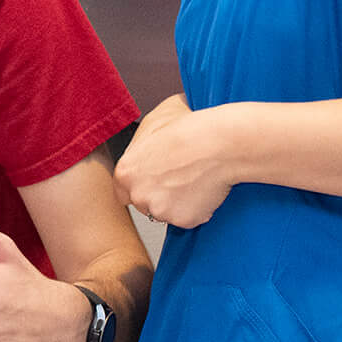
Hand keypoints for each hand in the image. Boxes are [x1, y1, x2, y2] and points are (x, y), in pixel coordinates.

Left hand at [113, 97, 235, 228]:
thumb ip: (143, 140)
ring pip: (166, 212)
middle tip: (179, 177)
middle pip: (144, 204)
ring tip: (195, 178)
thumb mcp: (155, 120)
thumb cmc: (190, 128)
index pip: (122, 191)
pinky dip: (197, 208)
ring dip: (177, 202)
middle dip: (158, 195)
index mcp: (125, 172)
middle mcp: (138, 195)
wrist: (220, 143)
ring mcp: (160, 210)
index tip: (154, 179)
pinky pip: (189, 218)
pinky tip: (205, 188)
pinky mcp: (184, 220)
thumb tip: (148, 140)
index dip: (140, 184)